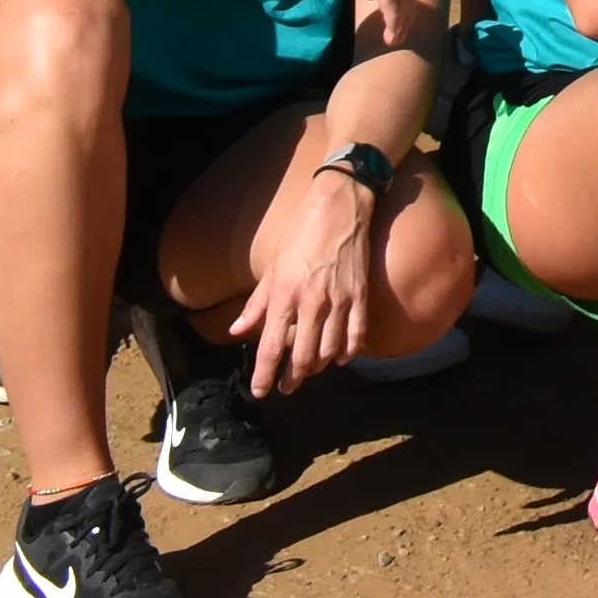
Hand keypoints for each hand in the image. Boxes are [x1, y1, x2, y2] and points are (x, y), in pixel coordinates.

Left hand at [219, 157, 386, 392]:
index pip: (271, 348)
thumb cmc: (300, 233)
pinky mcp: (360, 295)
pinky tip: (342, 358)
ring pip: (330, 351)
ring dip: (318, 368)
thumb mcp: (271, 267)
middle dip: (292, 379)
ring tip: (310, 373)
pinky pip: (356, 333)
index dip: (264, 375)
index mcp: (284, 296)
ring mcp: (340, 301)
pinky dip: (349, 351)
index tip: (259, 391)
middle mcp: (312, 304)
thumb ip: (255, 303)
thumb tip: (236, 330)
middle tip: (285, 388)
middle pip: (303, 357)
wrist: (340, 206)